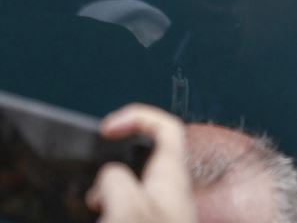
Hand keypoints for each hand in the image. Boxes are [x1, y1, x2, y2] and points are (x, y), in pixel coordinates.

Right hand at [86, 104, 197, 222]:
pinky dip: (111, 207)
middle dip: (112, 162)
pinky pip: (129, 208)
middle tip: (91, 177)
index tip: (106, 129)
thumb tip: (108, 178)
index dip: (137, 117)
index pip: (166, 127)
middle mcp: (171, 192)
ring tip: (91, 202)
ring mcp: (162, 211)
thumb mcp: (127, 208)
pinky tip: (97, 215)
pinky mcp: (151, 222)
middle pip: (144, 157)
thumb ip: (115, 181)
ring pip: (132, 185)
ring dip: (106, 190)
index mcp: (171, 177)